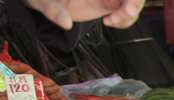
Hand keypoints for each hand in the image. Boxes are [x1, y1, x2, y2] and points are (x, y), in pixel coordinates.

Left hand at [25, 0, 143, 27]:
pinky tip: (109, 23)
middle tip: (116, 18)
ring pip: (132, 3)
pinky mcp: (107, 4)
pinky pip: (125, 12)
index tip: (122, 7)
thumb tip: (66, 23)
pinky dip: (124, 20)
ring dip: (129, 15)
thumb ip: (51, 9)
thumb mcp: (41, 1)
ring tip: (111, 22)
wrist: (42, 0)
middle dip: (132, 5)